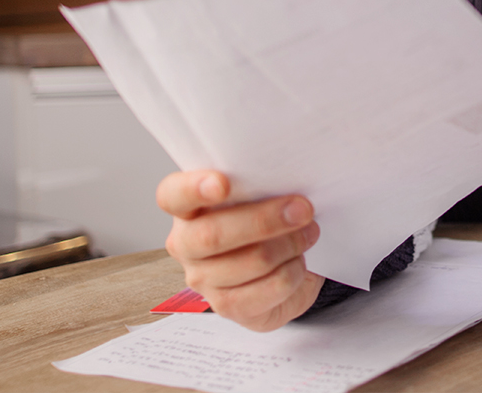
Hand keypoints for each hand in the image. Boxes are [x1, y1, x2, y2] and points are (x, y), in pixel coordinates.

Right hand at [157, 170, 324, 331]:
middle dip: (264, 220)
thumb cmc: (266, 222)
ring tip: (309, 231)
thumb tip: (288, 174)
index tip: (222, 183)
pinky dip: (294, 270)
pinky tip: (299, 260)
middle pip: (213, 235)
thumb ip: (258, 183)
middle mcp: (186, 245)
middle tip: (303, 208)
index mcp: (186, 209)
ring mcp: (203, 279)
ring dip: (290, 244)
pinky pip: (270, 288)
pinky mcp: (229, 306)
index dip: (193, 189)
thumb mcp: (259, 194)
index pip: (172, 196)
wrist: (281, 265)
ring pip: (251, 261)